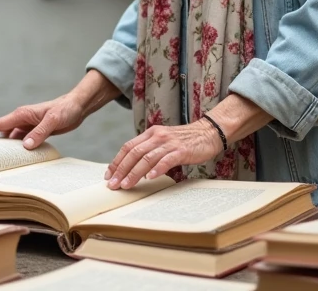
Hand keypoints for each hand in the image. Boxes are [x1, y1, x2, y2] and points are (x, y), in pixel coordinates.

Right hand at [0, 70, 120, 149]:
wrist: (77, 107)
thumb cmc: (65, 109)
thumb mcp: (53, 121)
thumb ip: (39, 132)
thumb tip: (25, 146)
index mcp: (22, 114)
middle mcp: (22, 120)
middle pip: (2, 133)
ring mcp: (28, 126)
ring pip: (12, 139)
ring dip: (6, 148)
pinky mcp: (35, 132)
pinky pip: (22, 142)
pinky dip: (18, 150)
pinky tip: (17, 159)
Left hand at [105, 120, 220, 189]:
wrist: (209, 132)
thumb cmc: (185, 141)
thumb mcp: (164, 142)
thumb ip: (150, 150)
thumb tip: (133, 168)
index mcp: (151, 133)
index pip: (128, 147)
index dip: (117, 161)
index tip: (108, 175)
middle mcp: (157, 136)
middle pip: (134, 153)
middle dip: (121, 170)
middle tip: (113, 185)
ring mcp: (169, 143)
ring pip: (147, 158)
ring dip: (134, 173)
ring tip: (126, 185)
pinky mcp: (181, 150)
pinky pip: (166, 160)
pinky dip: (157, 169)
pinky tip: (150, 178)